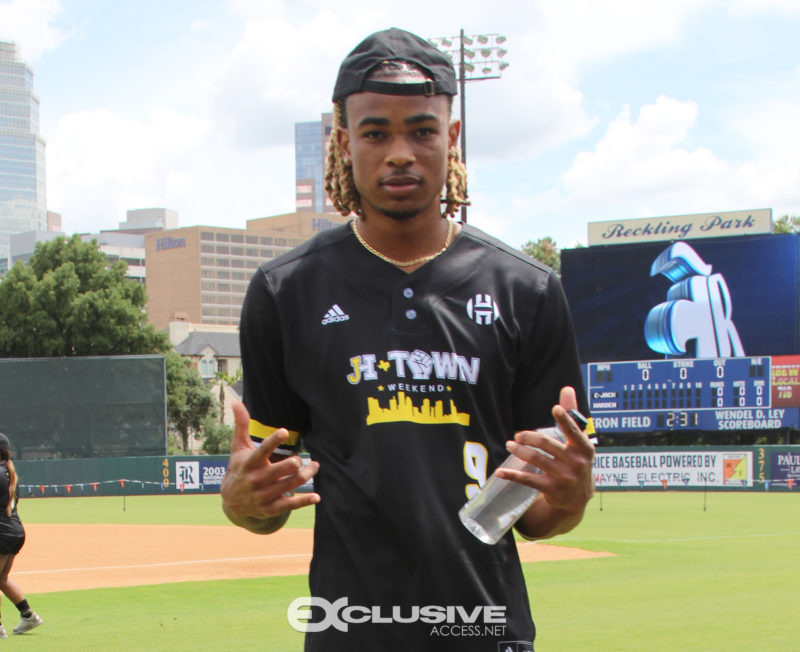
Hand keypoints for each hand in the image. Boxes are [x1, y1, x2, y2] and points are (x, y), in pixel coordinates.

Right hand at [221, 401, 319, 532]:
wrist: (231, 502)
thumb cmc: (239, 468)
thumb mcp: (238, 448)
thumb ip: (241, 426)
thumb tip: (236, 401)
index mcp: (249, 463)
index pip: (261, 451)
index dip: (272, 442)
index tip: (284, 431)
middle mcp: (256, 480)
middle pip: (280, 470)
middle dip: (294, 462)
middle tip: (300, 458)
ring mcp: (264, 496)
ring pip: (290, 484)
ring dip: (307, 475)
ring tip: (315, 466)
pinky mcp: (271, 508)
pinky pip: (289, 505)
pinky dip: (304, 501)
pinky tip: (316, 496)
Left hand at [496, 386, 594, 537]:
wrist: (578, 498)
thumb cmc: (577, 461)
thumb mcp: (579, 442)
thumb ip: (572, 415)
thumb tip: (567, 389)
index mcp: (585, 449)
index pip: (575, 432)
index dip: (565, 421)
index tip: (555, 409)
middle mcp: (576, 464)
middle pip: (547, 444)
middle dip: (528, 437)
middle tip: (517, 435)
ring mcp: (563, 478)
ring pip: (535, 459)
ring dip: (519, 451)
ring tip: (510, 445)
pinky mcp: (550, 489)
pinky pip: (527, 480)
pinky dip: (512, 475)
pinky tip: (500, 471)